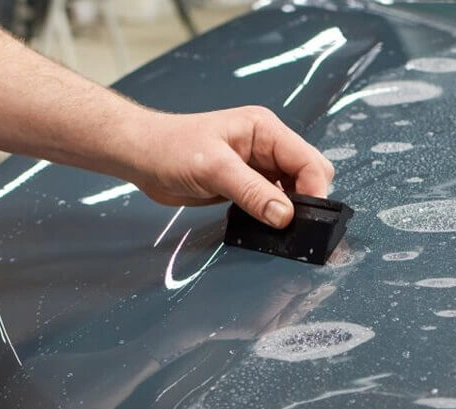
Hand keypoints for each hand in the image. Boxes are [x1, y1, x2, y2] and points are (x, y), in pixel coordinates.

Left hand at [131, 106, 333, 228]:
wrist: (140, 156)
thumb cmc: (170, 149)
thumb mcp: (214, 169)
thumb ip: (252, 192)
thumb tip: (285, 217)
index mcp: (266, 130)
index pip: (308, 160)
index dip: (314, 189)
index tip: (308, 219)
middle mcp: (267, 146)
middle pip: (308, 174)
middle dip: (307, 200)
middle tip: (294, 227)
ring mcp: (258, 166)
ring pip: (293, 190)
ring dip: (290, 210)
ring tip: (280, 231)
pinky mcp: (247, 184)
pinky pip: (273, 201)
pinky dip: (274, 215)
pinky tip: (264, 226)